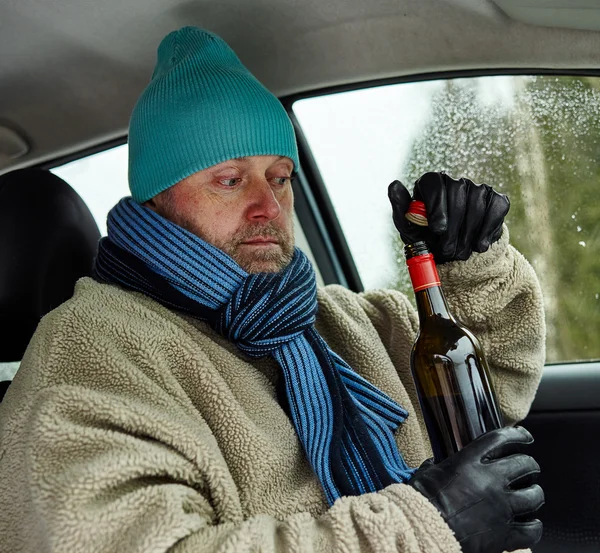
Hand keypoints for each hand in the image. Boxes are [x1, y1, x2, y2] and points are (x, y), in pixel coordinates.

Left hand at [388, 172, 509, 263]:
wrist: (453, 254)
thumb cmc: (426, 238)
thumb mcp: (409, 228)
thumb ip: (401, 208)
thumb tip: (394, 185)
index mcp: (430, 184)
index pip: (434, 183)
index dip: (437, 206)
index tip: (437, 230)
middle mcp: (454, 181)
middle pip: (457, 192)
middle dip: (453, 227)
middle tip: (448, 250)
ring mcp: (477, 188)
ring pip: (476, 203)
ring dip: (468, 233)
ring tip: (460, 253)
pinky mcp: (495, 199)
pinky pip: (496, 208)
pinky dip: (487, 229)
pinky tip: (479, 245)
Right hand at [407, 426, 543, 552]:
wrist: (424, 530)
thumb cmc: (422, 502)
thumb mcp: (426, 474)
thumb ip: (436, 466)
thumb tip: (435, 464)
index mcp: (469, 461)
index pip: (501, 439)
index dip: (517, 435)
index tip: (525, 436)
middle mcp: (490, 480)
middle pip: (525, 465)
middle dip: (529, 465)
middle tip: (528, 468)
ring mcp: (501, 507)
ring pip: (534, 496)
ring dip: (534, 494)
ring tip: (532, 494)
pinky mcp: (505, 534)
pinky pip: (531, 530)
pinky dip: (534, 526)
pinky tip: (530, 524)